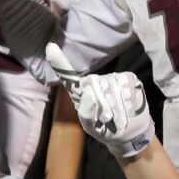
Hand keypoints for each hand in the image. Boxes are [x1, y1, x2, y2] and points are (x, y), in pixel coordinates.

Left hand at [46, 44, 154, 158]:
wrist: (129, 132)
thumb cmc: (105, 129)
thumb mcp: (91, 126)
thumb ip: (86, 112)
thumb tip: (89, 93)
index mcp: (80, 92)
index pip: (67, 76)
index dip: (59, 62)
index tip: (49, 47)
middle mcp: (94, 81)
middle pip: (94, 84)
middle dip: (103, 105)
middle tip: (107, 119)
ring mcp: (111, 77)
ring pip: (113, 87)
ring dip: (118, 107)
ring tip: (118, 118)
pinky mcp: (128, 77)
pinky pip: (128, 85)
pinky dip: (130, 101)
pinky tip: (130, 109)